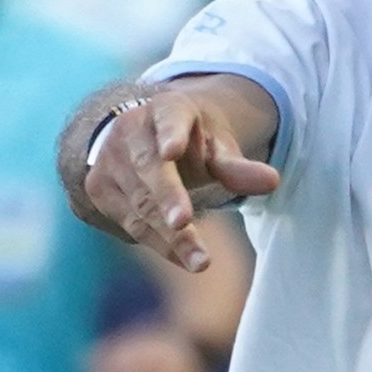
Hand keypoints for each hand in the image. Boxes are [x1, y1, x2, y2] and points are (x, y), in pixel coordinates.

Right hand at [82, 91, 278, 271]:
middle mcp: (130, 131)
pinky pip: (131, 223)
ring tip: (201, 262)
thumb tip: (273, 181)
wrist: (143, 139)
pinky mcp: (99, 189)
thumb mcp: (216, 147)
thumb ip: (238, 167)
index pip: (168, 118)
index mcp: (166, 109)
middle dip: (167, 197)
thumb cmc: (190, 143)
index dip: (170, 134)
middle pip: (149, 167)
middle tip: (183, 223)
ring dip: (169, 236)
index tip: (172, 151)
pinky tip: (186, 259)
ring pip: (140, 203)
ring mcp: (110, 160)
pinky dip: (160, 244)